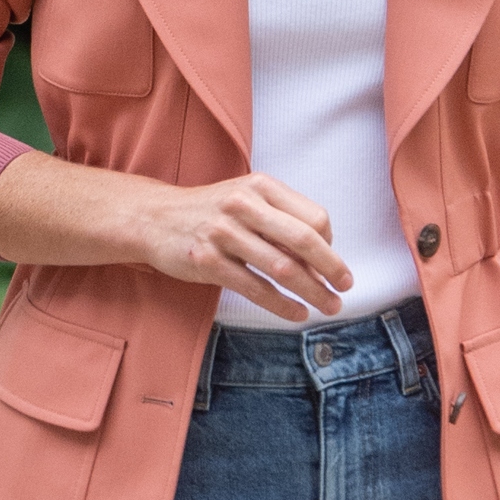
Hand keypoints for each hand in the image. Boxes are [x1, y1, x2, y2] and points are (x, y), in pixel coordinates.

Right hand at [141, 171, 350, 321]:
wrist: (154, 218)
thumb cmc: (210, 211)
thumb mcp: (246, 198)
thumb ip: (281, 218)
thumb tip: (323, 256)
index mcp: (261, 186)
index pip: (314, 217)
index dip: (329, 244)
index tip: (330, 263)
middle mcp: (243, 206)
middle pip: (303, 241)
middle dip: (331, 269)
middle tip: (346, 287)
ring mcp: (223, 234)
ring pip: (282, 268)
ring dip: (312, 292)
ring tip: (329, 307)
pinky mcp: (207, 262)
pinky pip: (255, 288)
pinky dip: (282, 305)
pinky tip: (297, 313)